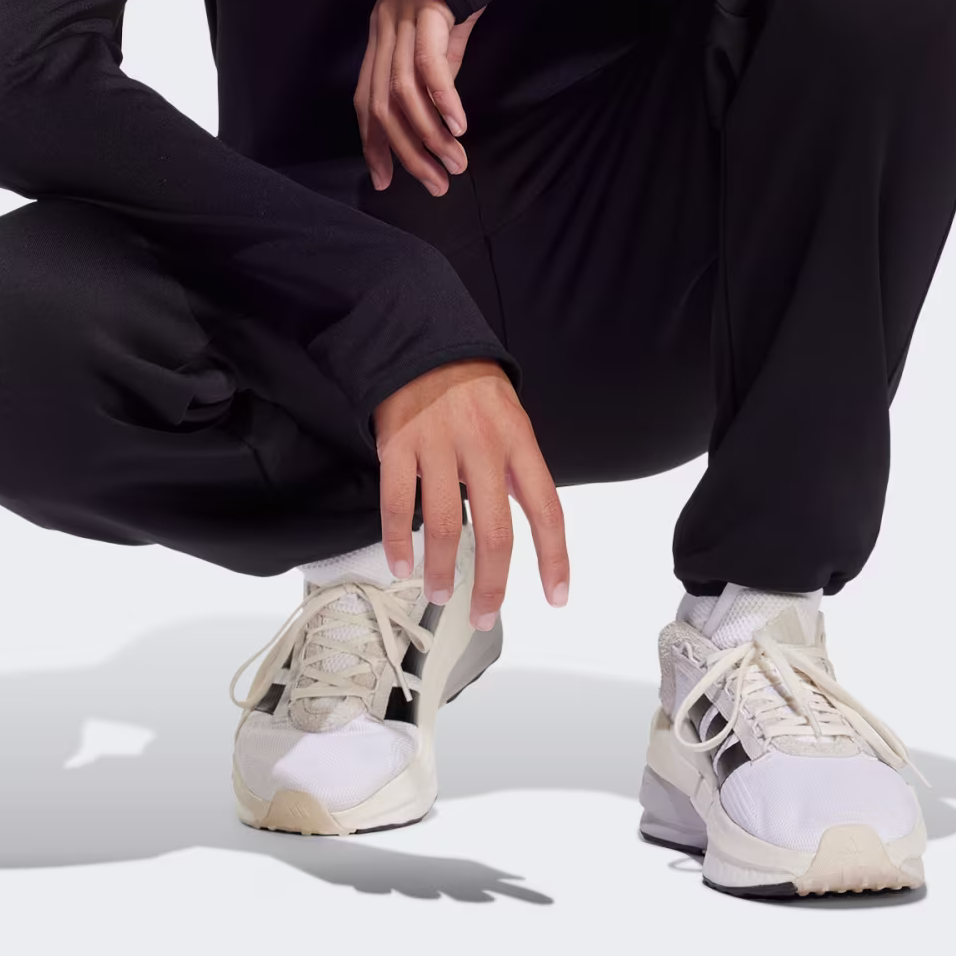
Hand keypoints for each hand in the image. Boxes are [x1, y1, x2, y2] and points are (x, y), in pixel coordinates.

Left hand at [355, 0, 482, 196]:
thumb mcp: (441, 34)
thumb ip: (436, 71)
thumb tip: (440, 117)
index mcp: (380, 38)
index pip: (364, 101)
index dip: (372, 144)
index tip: (385, 180)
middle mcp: (382, 31)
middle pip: (381, 105)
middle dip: (406, 152)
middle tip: (434, 184)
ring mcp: (401, 19)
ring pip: (402, 92)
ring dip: (428, 135)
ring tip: (454, 162)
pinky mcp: (428, 8)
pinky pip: (429, 63)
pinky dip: (442, 99)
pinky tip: (458, 125)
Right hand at [372, 359, 568, 630]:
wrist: (423, 339)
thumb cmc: (472, 386)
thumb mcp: (511, 418)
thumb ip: (515, 467)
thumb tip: (520, 520)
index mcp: (518, 441)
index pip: (547, 508)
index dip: (555, 557)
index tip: (557, 596)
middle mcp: (483, 446)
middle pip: (494, 532)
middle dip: (491, 585)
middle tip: (483, 616)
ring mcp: (438, 445)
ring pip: (443, 525)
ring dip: (440, 571)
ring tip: (438, 594)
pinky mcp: (398, 444)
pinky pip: (397, 503)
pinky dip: (397, 541)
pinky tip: (401, 563)